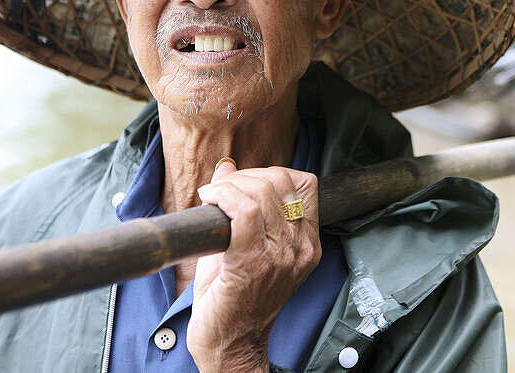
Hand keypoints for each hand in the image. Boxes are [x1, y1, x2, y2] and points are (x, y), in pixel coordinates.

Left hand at [186, 160, 320, 372]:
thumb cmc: (235, 301)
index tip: (245, 184)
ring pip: (261, 193)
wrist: (232, 347)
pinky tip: (208, 201)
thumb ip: (241, 206)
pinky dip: (223, 197)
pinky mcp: (252, 264)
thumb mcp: (247, 247)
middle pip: (281, 181)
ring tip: (212, 197)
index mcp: (306, 243)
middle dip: (246, 175)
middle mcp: (299, 248)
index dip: (271, 173)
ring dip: (230, 186)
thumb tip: (227, 167)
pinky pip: (244, 213)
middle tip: (222, 191)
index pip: (305, 184)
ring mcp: (279, 256)